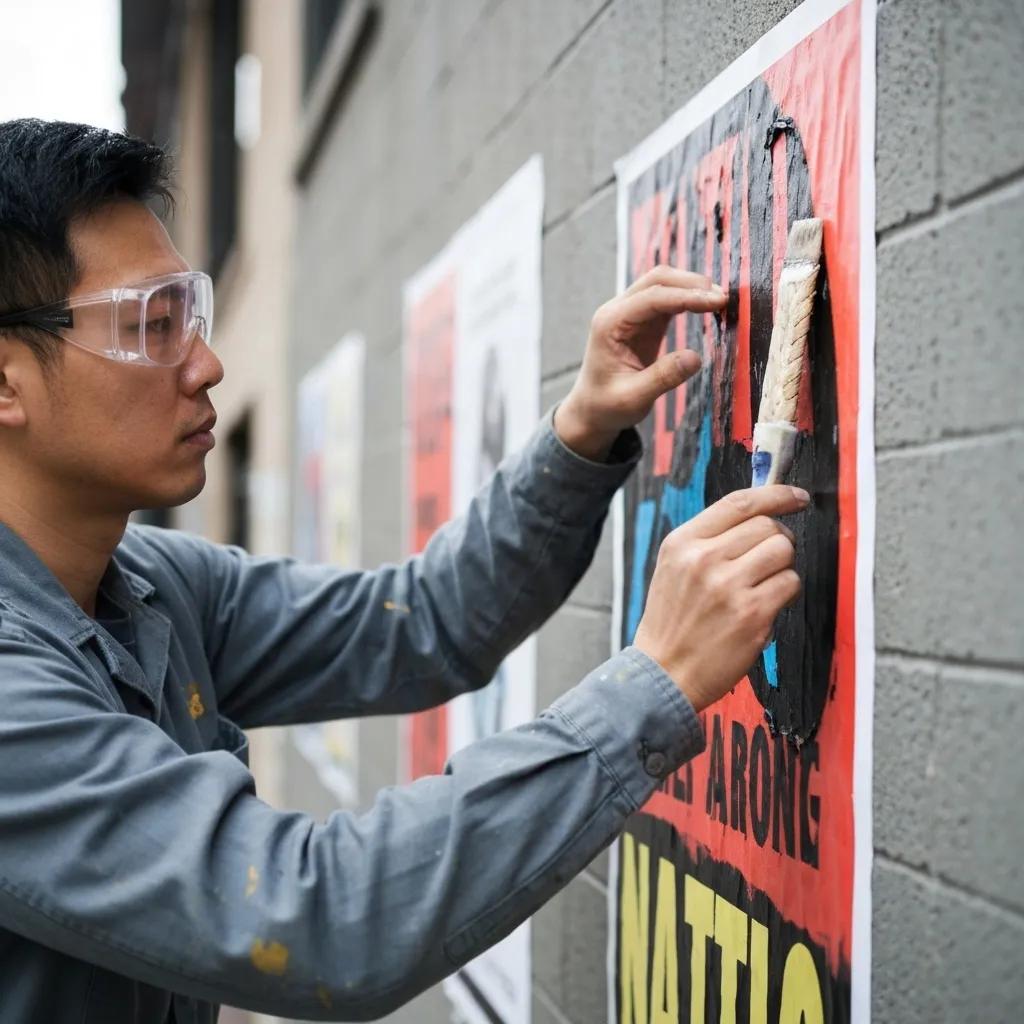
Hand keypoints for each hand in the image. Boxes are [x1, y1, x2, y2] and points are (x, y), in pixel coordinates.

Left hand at [554, 266, 726, 459]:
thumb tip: (696, 358)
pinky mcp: (642, 320)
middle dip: (692, 284)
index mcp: (609, 324)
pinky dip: (688, 298)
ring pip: (663, 284)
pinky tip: (708, 306)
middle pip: (657, 279)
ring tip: (721, 301)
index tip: (718, 302)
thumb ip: (663, 377)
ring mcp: (629, 313)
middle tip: (724, 299)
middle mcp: (617, 311)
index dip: (687, 296)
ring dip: (692, 287)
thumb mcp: (634, 398)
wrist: (592, 410)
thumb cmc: (607, 406)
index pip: (652, 298)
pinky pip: (667, 299)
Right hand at [633, 485, 808, 711]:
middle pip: (767, 526)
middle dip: (778, 539)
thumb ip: (708, 540)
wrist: (663, 672)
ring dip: (783, 566)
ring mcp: (729, 587)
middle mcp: (704, 559)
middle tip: (770, 560)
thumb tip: (759, 516)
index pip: (738, 503)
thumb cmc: (672, 621)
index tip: (796, 496)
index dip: (775, 494)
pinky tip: (764, 607)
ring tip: (763, 585)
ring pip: (783, 551)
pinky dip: (785, 592)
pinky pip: (790, 584)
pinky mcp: (751, 614)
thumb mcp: (674, 568)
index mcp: (682, 543)